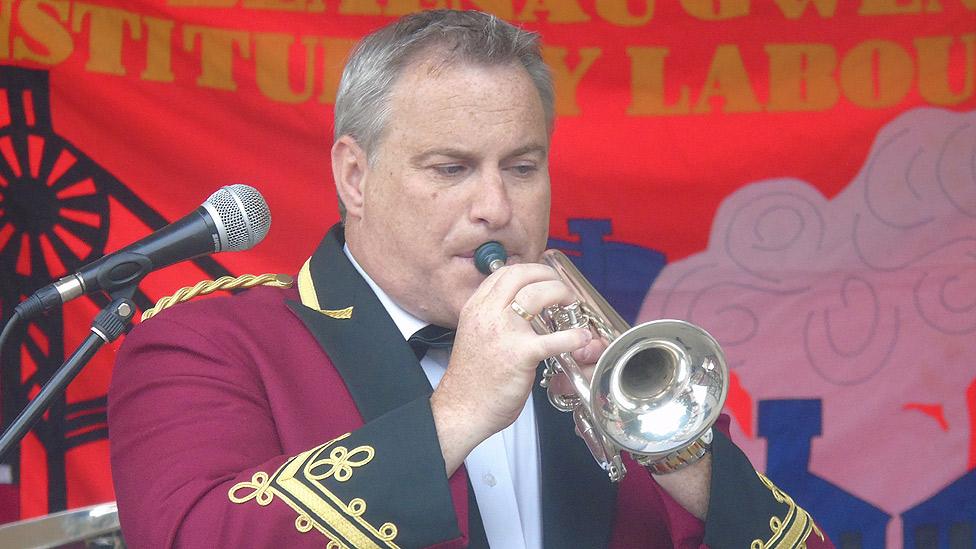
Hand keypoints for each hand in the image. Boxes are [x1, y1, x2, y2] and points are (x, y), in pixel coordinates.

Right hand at [430, 263, 591, 474]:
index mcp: (476, 307)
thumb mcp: (475, 334)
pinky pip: (553, 339)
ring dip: (562, 295)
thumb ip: (492, 317)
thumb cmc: (472, 378)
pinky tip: (581, 338)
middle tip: (562, 291)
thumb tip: (518, 307)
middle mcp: (488, 314)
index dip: (530, 271)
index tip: (544, 279)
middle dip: (549, 277)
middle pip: (523, 275)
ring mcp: (504, 333)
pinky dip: (573, 336)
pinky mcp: (520, 355)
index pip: (505, 272)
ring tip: (571, 307)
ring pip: (538, 295)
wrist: (462, 409)